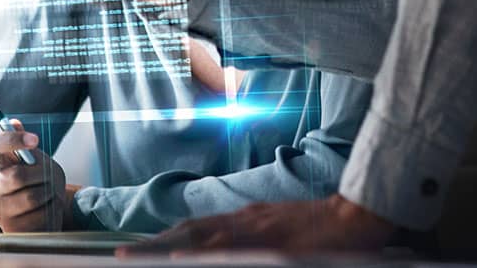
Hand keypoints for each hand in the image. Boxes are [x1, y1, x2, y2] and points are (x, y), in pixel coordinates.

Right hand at [0, 119, 65, 231]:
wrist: (43, 210)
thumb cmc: (36, 180)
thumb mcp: (32, 158)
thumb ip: (22, 142)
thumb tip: (13, 123)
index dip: (10, 139)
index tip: (34, 139)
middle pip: (16, 176)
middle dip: (41, 173)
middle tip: (48, 174)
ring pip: (32, 196)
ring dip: (48, 191)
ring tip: (47, 191)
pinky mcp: (11, 228)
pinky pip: (39, 214)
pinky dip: (50, 207)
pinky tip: (46, 207)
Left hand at [118, 193, 394, 254]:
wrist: (353, 218)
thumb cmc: (319, 226)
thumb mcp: (277, 228)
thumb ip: (252, 236)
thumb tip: (225, 247)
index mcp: (245, 220)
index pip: (196, 229)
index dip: (165, 239)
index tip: (136, 250)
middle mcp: (244, 222)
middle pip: (192, 232)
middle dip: (156, 246)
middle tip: (123, 257)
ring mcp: (257, 231)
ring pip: (205, 240)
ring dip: (171, 248)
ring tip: (141, 258)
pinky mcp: (273, 242)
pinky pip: (232, 250)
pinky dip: (207, 253)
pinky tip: (189, 258)